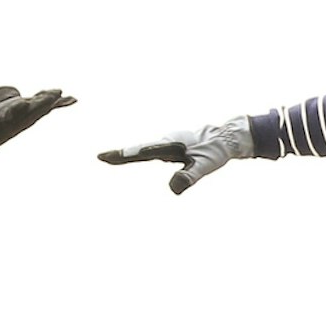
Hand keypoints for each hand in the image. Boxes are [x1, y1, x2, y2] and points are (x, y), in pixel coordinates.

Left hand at [0, 83, 77, 170]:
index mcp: (7, 114)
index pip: (11, 110)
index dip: (15, 108)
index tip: (21, 104)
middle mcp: (21, 107)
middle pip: (31, 102)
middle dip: (40, 99)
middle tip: (51, 93)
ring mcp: (30, 104)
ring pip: (42, 99)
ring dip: (52, 97)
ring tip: (62, 93)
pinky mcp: (38, 105)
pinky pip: (52, 104)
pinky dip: (62, 103)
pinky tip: (74, 100)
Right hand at [97, 114, 254, 194]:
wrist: (226, 137)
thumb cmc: (215, 151)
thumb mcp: (205, 166)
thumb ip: (189, 177)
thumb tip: (172, 188)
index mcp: (170, 145)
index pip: (142, 152)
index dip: (123, 156)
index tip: (104, 156)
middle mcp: (165, 142)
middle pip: (138, 150)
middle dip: (119, 154)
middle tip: (99, 157)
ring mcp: (167, 143)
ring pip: (143, 150)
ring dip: (126, 154)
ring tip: (108, 157)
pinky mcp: (170, 146)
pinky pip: (150, 151)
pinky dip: (137, 154)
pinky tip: (130, 156)